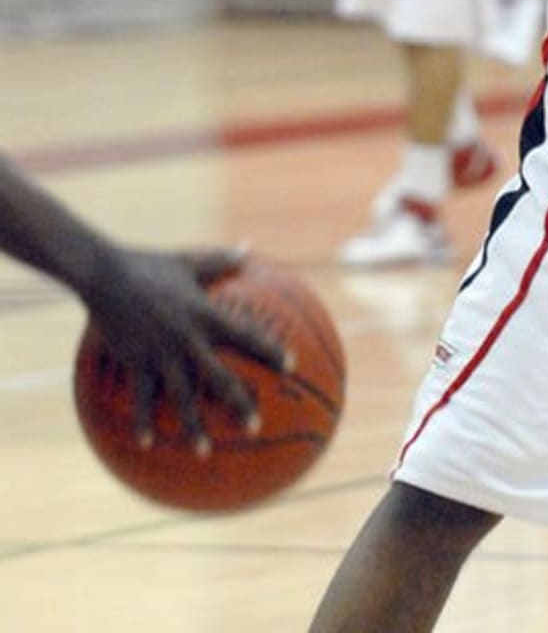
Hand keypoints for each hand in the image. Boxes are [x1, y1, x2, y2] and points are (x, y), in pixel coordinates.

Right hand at [83, 246, 290, 452]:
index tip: (291, 365)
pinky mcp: (134, 361)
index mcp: (206, 314)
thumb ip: (222, 259)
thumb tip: (250, 247)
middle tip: (256, 425)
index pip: (246, 335)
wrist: (104, 274)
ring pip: (180, 397)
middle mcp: (187, 338)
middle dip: (238, 402)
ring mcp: (160, 353)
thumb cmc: (150, 264)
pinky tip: (148, 444)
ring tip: (205, 451)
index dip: (269, 350)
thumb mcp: (190, 260)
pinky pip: (141, 397)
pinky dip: (144, 421)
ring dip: (192, 426)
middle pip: (218, 377)